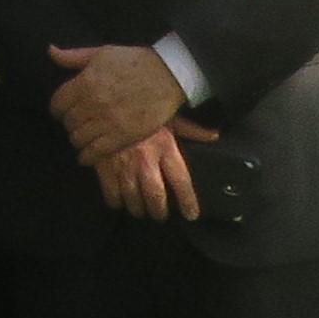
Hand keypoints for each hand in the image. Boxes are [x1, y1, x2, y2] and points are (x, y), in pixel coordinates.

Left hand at [48, 44, 187, 165]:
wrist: (170, 74)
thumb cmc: (135, 61)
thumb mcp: (102, 53)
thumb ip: (73, 57)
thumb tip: (50, 51)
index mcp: (85, 82)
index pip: (57, 104)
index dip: (58, 109)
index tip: (63, 111)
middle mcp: (93, 103)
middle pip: (68, 123)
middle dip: (70, 123)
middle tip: (77, 124)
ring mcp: (108, 121)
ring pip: (78, 139)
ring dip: (78, 139)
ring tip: (84, 137)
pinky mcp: (123, 136)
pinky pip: (95, 152)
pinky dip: (87, 156)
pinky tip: (87, 155)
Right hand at [87, 115, 220, 220]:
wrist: (105, 101)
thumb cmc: (141, 109)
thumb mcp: (169, 116)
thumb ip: (192, 130)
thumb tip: (215, 136)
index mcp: (165, 147)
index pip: (182, 181)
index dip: (188, 201)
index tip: (191, 215)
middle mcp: (146, 159)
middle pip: (156, 196)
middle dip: (159, 211)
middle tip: (160, 216)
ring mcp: (123, 164)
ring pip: (133, 198)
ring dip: (137, 208)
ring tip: (140, 211)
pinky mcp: (103, 165)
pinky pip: (110, 192)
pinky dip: (115, 201)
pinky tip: (118, 201)